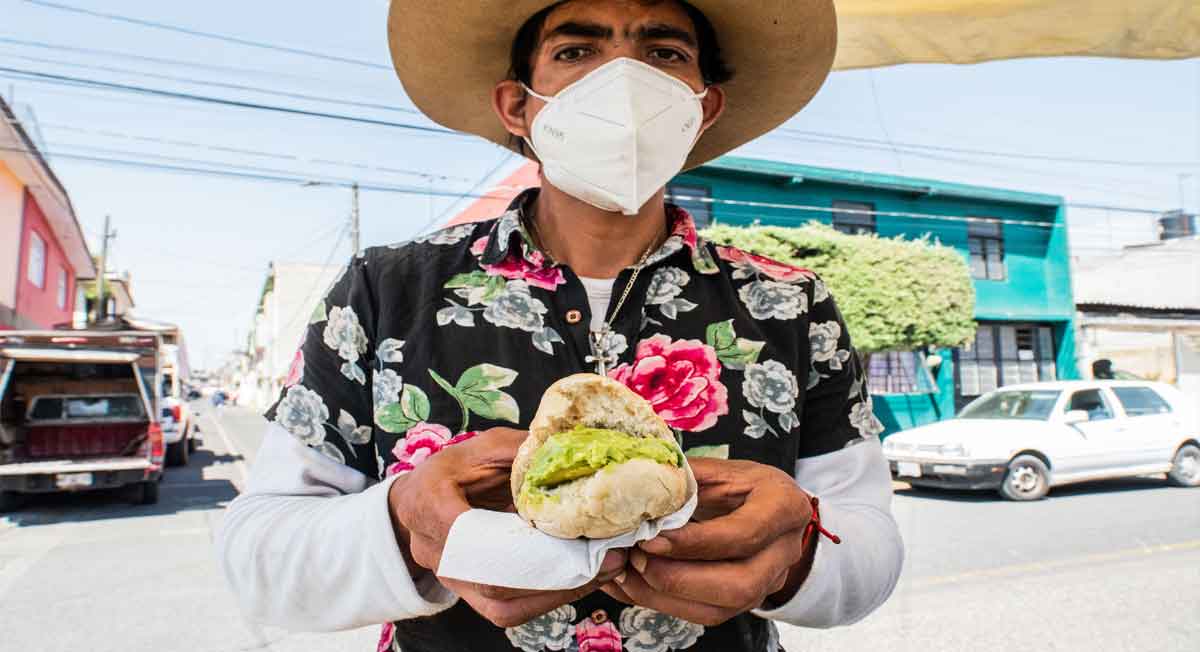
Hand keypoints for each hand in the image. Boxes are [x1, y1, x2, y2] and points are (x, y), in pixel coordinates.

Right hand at [387, 427, 624, 626]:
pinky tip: (583, 582)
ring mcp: (452, 580)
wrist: (417, 504)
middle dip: (558, 572)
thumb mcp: (484, 447)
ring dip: (559, 593)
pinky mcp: (471, 596)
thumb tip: (573, 450)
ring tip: (605, 570)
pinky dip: (549, 600)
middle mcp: (436, 551)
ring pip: (504, 605)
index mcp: (432, 504)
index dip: (530, 540)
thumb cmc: (452, 471)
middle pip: (497, 578)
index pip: (478, 533)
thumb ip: (522, 450)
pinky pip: (509, 611)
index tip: (579, 532)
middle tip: (610, 557)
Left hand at [601, 457, 814, 624]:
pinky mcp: (745, 602)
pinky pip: (704, 615)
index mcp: (783, 505)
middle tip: (636, 559)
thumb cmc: (740, 485)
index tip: (652, 539)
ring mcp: (768, 582)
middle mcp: (784, 550)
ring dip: (665, 597)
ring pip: (721, 609)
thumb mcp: (718, 470)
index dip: (695, 542)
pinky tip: (632, 585)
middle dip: (679, 578)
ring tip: (627, 574)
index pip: (743, 534)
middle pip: (739, 584)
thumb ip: (684, 479)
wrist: (764, 509)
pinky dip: (662, 603)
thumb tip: (635, 488)